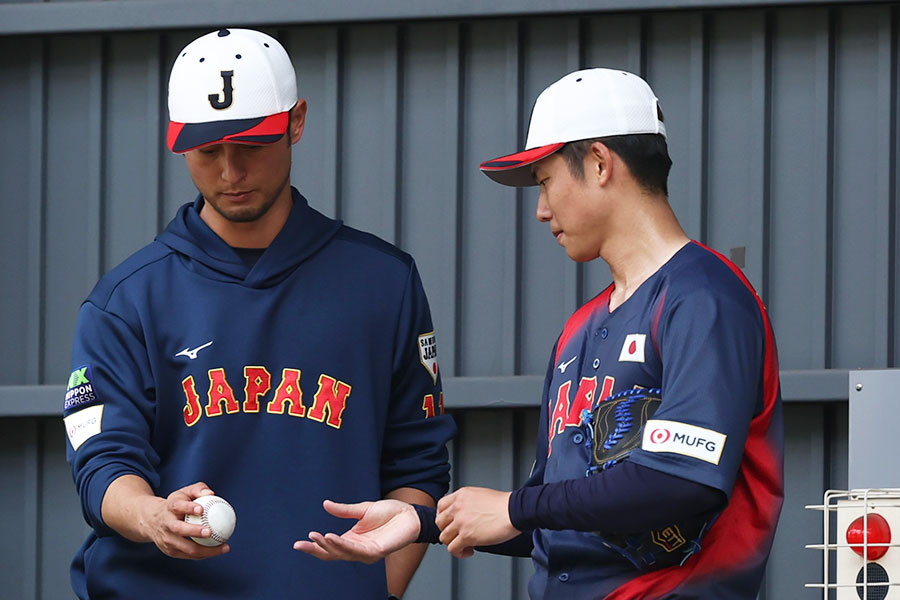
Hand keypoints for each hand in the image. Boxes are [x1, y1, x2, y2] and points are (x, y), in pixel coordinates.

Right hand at [138, 481, 228, 559]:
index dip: (188, 508)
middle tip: (210, 532)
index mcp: (169, 508)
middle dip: (194, 532)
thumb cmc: (176, 504)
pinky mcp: (170, 551)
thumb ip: (198, 489)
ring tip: (224, 547)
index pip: (177, 506)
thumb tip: (211, 493)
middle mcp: (166, 524)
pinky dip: (203, 554)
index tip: (201, 509)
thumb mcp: (184, 492)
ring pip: (186, 547)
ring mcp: (167, 540)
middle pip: (178, 529)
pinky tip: (217, 550)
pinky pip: (189, 555)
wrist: (153, 521)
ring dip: (205, 550)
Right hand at [293, 499, 419, 563]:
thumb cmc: (389, 512)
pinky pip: (355, 550)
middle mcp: (357, 548)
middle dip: (315, 550)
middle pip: (331, 554)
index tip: (298, 543)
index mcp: (352, 539)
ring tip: (316, 537)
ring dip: (327, 546)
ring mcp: (366, 552)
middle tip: (300, 544)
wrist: (409, 514)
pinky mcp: (376, 552)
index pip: (329, 547)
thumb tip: (325, 504)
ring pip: (342, 553)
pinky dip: (342, 545)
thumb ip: (344, 510)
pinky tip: (331, 538)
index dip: (314, 546)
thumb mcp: (362, 509)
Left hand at [435, 487, 518, 557]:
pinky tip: (469, 550)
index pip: (441, 506)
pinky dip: (459, 553)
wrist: (514, 511)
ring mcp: (461, 522)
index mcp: (461, 495)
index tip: (449, 523)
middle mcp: (458, 507)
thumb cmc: (504, 504)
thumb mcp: (480, 494)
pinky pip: (452, 549)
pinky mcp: (467, 536)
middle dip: (447, 531)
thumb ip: (467, 502)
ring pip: (444, 537)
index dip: (443, 517)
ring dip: (453, 543)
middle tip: (457, 535)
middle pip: (439, 523)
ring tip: (464, 545)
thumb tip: (464, 514)